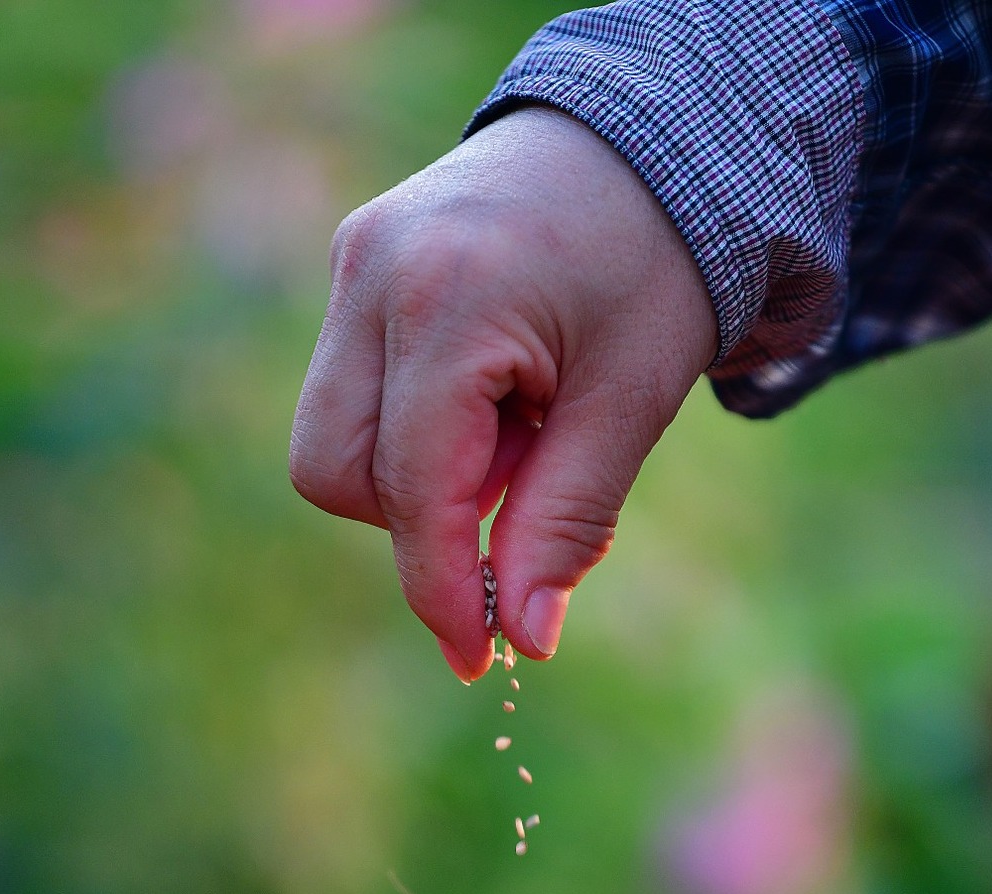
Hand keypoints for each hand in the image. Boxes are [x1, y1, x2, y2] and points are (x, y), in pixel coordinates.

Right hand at [290, 107, 716, 678]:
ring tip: (517, 421)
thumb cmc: (659, 263)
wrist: (653, 134)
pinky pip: (352, 387)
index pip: (411, 491)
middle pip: (335, 472)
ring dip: (418, 470)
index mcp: (450, 301)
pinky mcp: (355, 259)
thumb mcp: (632, 400)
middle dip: (420, 517)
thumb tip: (522, 639)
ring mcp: (354, 259)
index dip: (440, 591)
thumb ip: (567, 520)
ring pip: (331, 436)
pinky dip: (417, 422)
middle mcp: (375, 272)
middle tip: (525, 476)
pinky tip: (494, 387)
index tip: (478, 662)